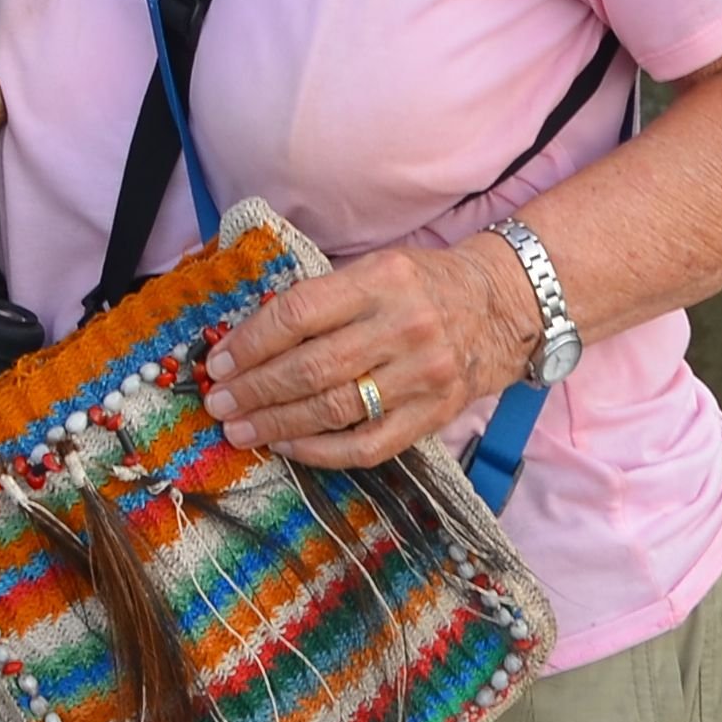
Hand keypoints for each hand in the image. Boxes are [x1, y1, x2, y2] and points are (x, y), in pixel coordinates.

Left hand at [202, 237, 537, 465]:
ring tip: (241, 430)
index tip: (219, 362)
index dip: (251, 342)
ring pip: (335, 409)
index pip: (299, 313)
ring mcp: (422, 375)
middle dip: (255, 389)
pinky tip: (289, 447)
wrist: (503, 307)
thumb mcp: (376, 269)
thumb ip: (322, 300)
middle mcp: (403, 327)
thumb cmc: (423, 285)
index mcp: (380, 281)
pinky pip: (368, 445)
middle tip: (219, 403)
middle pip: (312, 367)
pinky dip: (321, 452)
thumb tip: (249, 339)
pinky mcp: (434, 415)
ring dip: (278, 424)